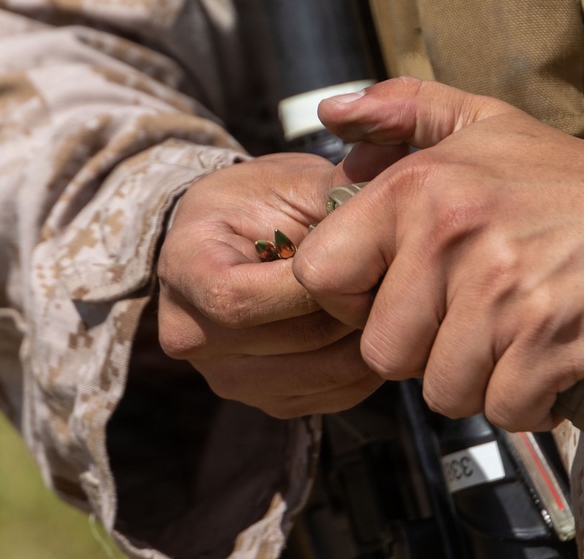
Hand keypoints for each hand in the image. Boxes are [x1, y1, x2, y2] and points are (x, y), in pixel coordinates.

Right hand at [157, 153, 386, 417]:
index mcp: (185, 270)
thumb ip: (339, 190)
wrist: (230, 240)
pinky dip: (365, 367)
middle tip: (398, 279)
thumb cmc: (259, 202)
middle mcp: (191, 335)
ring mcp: (226, 377)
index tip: (365, 257)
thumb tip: (396, 183)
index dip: (315, 285)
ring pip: (322, 375)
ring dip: (366, 340)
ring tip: (387, 300)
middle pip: (293, 341)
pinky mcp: (264, 402)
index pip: (246, 299)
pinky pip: (332, 397)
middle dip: (353, 309)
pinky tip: (372, 328)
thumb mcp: (291, 182)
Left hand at [293, 78, 583, 430]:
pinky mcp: (550, 340)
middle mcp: (452, 235)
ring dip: (477, 379)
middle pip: (382, 351)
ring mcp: (502, 291)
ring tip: (511, 340)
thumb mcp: (483, 123)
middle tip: (470, 321)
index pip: (321, 275)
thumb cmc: (569, 181)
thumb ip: (402, 110)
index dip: (354, 298)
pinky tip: (545, 362)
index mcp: (419, 187)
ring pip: (441, 390)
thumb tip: (332, 115)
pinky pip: (504, 409)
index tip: (399, 293)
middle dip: (423, 350)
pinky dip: (527, 400)